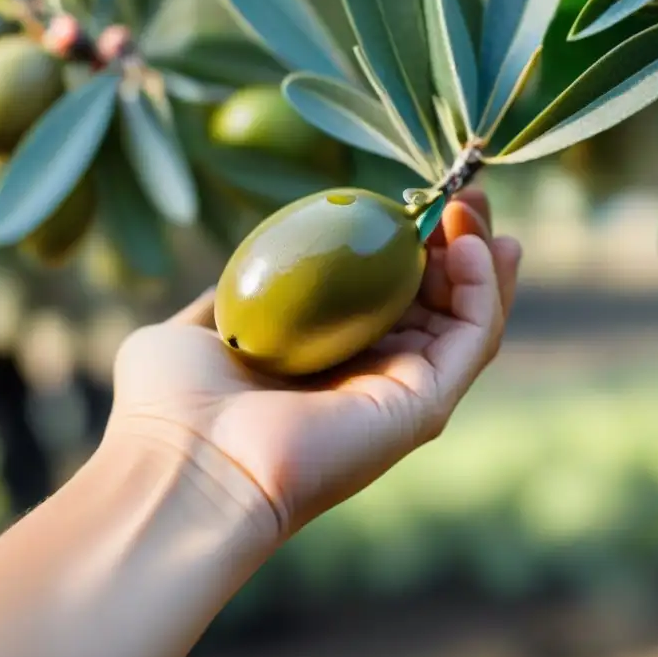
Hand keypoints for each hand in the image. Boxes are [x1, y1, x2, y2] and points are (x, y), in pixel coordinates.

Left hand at [109, 190, 521, 536]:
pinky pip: (472, 340)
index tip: (413, 199)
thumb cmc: (172, 404)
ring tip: (476, 203)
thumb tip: (251, 266)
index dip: (406, 247)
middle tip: (465, 192)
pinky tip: (473, 245)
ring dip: (482, 258)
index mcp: (323, 360)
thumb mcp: (198, 326)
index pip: (385, 297)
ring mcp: (400, 394)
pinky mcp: (422, 408)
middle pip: (435, 303)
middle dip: (457, 244)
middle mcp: (369, 377)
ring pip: (467, 320)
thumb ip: (232, 296)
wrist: (185, 463)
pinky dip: (485, 290)